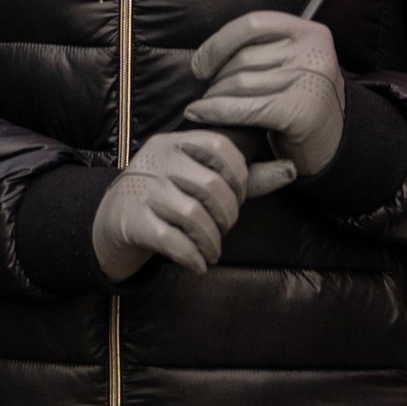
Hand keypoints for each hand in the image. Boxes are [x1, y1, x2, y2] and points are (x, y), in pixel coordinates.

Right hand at [90, 129, 251, 281]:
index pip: (219, 146)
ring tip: (213, 250)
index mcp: (176, 142)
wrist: (114, 217)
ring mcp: (142, 189)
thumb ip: (244, 177)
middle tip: (225, 229)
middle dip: (227, 215)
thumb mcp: (199, 177)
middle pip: (209, 186)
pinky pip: (171, 240)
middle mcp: (157, 159)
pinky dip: (192, 256)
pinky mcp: (132, 220)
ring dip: (211, 241)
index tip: (238, 198)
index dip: (238, 175)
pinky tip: (199, 264)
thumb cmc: (168, 194)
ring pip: (192, 215)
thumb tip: (292, 170)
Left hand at [185, 11, 345, 178]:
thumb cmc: (303, 101)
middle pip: (244, 56)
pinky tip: (199, 113)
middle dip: (216, 76)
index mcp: (310, 32)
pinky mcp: (299, 111)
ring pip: (241, 81)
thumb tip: (209, 53)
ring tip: (204, 104)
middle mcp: (312, 51)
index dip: (220, 42)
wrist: (336, 144)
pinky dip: (216, 111)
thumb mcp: (294, 64)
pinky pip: (244, 108)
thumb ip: (265, 49)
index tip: (201, 63)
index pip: (254, 24)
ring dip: (214, 95)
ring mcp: (309, 80)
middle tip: (206, 92)